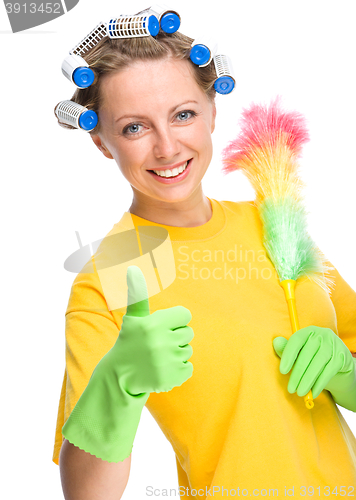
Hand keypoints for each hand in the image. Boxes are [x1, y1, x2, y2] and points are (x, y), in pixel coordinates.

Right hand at [95, 265, 193, 394]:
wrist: (119, 376)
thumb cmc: (130, 341)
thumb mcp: (133, 318)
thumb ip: (137, 293)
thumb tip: (133, 268)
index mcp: (154, 323)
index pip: (185, 315)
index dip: (174, 321)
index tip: (161, 328)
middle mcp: (161, 341)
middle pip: (188, 333)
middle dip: (175, 337)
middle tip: (157, 344)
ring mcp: (168, 361)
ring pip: (188, 350)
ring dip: (176, 354)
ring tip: (158, 358)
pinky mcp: (172, 378)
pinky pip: (188, 368)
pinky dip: (178, 370)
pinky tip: (162, 370)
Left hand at [272, 326, 354, 398]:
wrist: (337, 363)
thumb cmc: (312, 356)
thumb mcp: (299, 352)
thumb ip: (286, 348)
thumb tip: (276, 342)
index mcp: (308, 331)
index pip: (296, 340)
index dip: (288, 355)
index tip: (282, 371)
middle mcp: (322, 335)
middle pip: (307, 355)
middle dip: (297, 373)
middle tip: (290, 389)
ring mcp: (334, 345)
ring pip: (318, 364)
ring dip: (307, 380)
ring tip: (299, 393)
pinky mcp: (342, 357)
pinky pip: (329, 371)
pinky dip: (319, 383)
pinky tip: (312, 393)